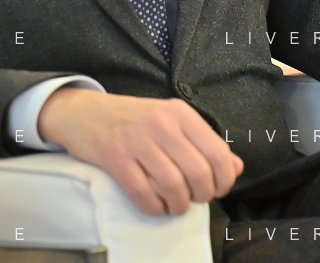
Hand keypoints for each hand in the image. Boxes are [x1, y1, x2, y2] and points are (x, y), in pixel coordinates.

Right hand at [37, 88, 243, 215]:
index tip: (218, 188)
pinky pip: (144, 194)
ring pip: (173, 185)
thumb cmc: (132, 119)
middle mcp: (161, 124)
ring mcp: (137, 141)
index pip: (217, 152)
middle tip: (196, 198)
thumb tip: (235, 167)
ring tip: (176, 205)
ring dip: (180, 204)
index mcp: (179, 113)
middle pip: (198, 172)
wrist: (84, 112)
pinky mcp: (116, 158)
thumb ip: (204, 142)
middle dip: (203, 195)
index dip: (224, 179)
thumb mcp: (170, 120)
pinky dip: (155, 208)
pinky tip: (156, 206)